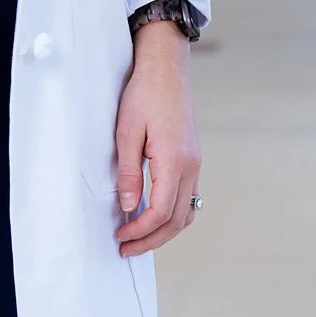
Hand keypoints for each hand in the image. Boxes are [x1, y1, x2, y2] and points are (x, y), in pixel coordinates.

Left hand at [112, 22, 200, 256]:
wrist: (165, 68)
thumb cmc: (144, 95)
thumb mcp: (127, 132)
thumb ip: (129, 172)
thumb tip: (129, 206)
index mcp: (175, 161)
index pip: (161, 211)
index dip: (140, 230)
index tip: (120, 236)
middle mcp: (191, 166)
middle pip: (178, 219)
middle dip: (152, 239)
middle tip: (127, 248)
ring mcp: (195, 163)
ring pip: (187, 211)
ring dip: (165, 230)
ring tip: (140, 237)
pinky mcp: (193, 158)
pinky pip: (189, 196)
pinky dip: (173, 214)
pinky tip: (153, 214)